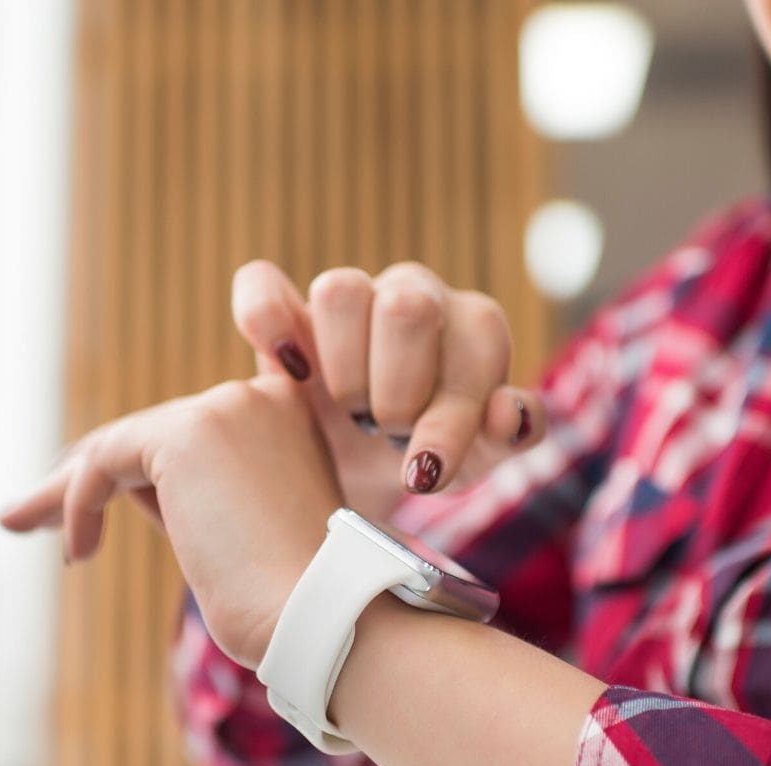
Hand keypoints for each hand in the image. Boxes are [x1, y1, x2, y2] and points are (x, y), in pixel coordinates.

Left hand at [0, 375, 341, 666]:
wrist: (324, 617)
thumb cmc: (292, 603)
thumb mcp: (245, 536)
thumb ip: (196, 499)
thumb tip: (115, 491)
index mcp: (288, 418)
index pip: (191, 430)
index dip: (132, 461)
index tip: (83, 490)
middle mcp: (262, 396)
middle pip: (148, 437)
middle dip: (86, 479)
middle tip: (29, 514)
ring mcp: (227, 409)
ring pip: (120, 446)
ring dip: (63, 491)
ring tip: (17, 521)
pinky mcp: (189, 434)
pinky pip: (105, 462)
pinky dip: (77, 504)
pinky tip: (77, 551)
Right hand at [231, 260, 549, 515]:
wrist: (358, 471)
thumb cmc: (427, 456)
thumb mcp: (474, 460)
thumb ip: (505, 438)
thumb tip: (508, 412)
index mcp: (475, 325)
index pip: (477, 342)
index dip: (448, 417)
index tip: (423, 475)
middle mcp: (416, 294)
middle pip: (408, 306)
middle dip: (396, 392)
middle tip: (388, 433)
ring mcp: (350, 296)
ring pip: (341, 291)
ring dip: (343, 369)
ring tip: (348, 411)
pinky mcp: (285, 309)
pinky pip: (262, 285)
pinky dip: (266, 319)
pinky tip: (288, 369)